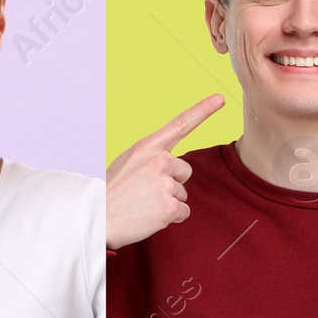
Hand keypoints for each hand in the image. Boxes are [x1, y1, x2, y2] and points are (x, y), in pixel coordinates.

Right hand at [106, 95, 224, 249]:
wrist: (97, 218)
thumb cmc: (112, 193)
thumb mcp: (129, 163)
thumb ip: (151, 159)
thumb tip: (171, 165)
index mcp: (146, 147)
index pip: (180, 124)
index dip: (203, 110)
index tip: (220, 99)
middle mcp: (158, 160)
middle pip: (184, 170)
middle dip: (172, 182)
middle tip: (145, 192)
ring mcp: (164, 182)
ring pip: (182, 193)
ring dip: (168, 202)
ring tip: (143, 204)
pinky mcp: (169, 205)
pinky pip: (183, 211)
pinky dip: (170, 217)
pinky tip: (150, 216)